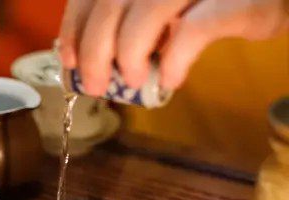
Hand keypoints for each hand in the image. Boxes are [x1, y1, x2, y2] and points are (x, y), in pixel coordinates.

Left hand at [58, 0, 288, 93]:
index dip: (74, 26)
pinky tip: (172, 79)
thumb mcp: (162, 8)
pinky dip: (176, 58)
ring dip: (129, 53)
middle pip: (112, 2)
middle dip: (94, 51)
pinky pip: (196, 29)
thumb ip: (130, 20)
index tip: (68, 60)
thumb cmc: (214, 1)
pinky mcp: (237, 0)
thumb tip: (91, 58)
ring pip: (148, 9)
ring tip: (134, 81)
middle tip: (96, 86)